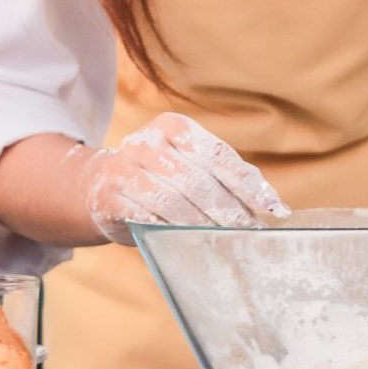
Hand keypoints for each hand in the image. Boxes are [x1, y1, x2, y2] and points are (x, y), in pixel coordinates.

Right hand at [79, 112, 289, 244]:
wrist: (94, 188)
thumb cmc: (157, 178)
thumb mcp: (186, 163)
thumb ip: (222, 175)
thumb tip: (271, 203)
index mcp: (172, 126)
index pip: (218, 155)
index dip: (249, 184)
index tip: (273, 208)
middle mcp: (147, 142)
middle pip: (199, 180)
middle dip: (229, 210)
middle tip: (250, 231)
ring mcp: (124, 168)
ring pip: (174, 201)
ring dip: (204, 224)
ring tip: (226, 239)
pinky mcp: (109, 197)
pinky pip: (148, 218)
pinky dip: (173, 232)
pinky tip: (191, 242)